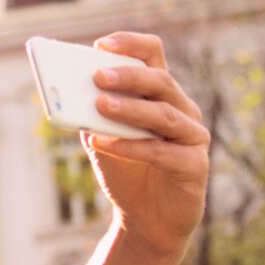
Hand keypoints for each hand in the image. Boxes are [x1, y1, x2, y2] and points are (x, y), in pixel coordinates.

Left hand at [84, 32, 210, 256]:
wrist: (145, 220)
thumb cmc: (126, 173)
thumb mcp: (103, 141)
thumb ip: (92, 118)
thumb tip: (70, 97)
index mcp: (161, 96)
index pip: (154, 57)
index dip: (131, 45)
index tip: (101, 44)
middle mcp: (183, 111)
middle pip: (161, 82)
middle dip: (128, 77)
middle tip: (97, 76)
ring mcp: (193, 138)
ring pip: (165, 115)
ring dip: (130, 109)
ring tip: (99, 106)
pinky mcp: (194, 166)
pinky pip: (163, 152)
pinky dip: (132, 146)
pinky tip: (105, 143)